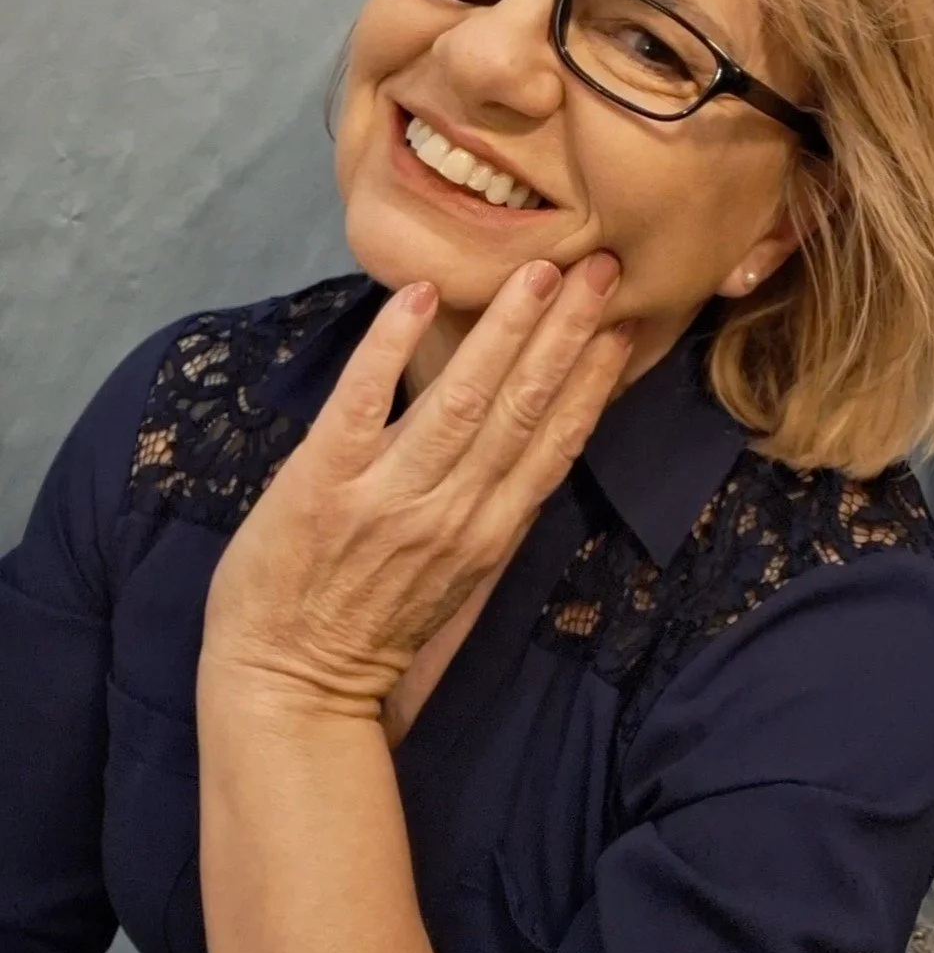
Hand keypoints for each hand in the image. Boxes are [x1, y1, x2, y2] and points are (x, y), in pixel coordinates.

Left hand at [199, 253, 630, 721]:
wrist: (288, 686)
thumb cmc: (371, 629)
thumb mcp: (456, 580)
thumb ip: (490, 511)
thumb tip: (528, 443)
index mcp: (489, 533)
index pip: (557, 443)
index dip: (594, 380)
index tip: (625, 322)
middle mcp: (453, 511)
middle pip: (524, 408)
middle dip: (566, 333)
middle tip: (600, 265)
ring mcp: (390, 494)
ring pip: (464, 398)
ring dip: (505, 329)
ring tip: (539, 271)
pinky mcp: (324, 481)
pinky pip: (364, 399)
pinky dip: (391, 346)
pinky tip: (420, 295)